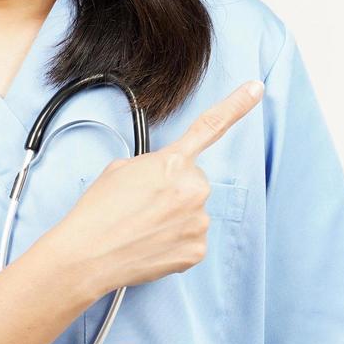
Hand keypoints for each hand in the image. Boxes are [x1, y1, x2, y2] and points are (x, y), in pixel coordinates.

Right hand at [48, 80, 263, 297]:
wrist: (87, 255)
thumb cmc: (98, 211)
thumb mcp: (122, 169)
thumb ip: (156, 165)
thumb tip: (166, 178)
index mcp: (173, 162)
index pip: (211, 126)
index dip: (237, 104)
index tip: (256, 88)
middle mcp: (193, 189)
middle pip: (194, 182)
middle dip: (176, 190)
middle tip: (144, 205)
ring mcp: (198, 221)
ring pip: (194, 212)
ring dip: (175, 217)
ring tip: (143, 227)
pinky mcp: (197, 250)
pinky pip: (192, 239)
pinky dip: (176, 242)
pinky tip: (152, 244)